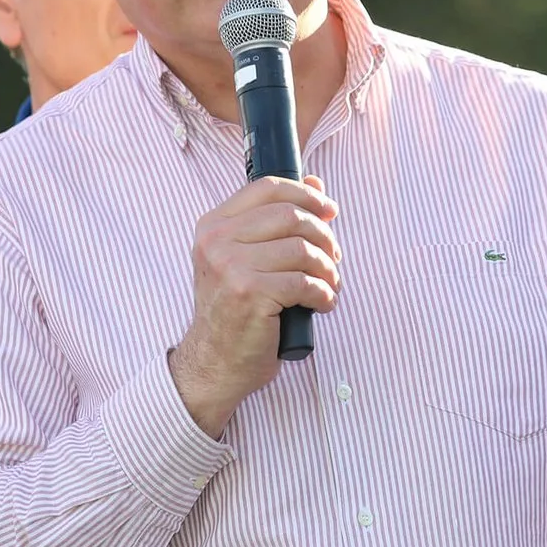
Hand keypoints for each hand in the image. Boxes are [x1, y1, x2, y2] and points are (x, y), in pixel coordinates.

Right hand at [168, 175, 339, 435]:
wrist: (215, 362)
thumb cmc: (236, 310)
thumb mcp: (246, 258)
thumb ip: (275, 221)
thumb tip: (316, 184)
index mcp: (213, 225)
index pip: (267, 187)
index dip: (306, 195)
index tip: (329, 211)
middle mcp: (216, 241)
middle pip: (291, 216)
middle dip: (324, 235)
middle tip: (334, 257)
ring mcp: (230, 267)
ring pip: (302, 250)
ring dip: (328, 268)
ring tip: (330, 284)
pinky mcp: (249, 294)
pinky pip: (305, 283)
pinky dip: (324, 293)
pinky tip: (322, 304)